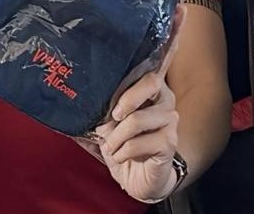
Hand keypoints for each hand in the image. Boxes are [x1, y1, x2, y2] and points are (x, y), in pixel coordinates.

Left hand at [94, 69, 181, 203]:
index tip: (114, 104)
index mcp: (153, 91)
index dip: (129, 83)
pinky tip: (120, 156)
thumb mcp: (110, 125)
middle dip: (126, 101)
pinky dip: (122, 152)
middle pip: (150, 84)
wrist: (138, 178)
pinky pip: (138, 143)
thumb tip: (83, 101)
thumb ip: (102, 110)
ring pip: (137, 119)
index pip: (149, 73)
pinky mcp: (169, 143)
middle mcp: (166, 101)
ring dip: (116, 136)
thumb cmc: (125, 145)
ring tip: (110, 146)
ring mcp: (170, 121)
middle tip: (113, 118)